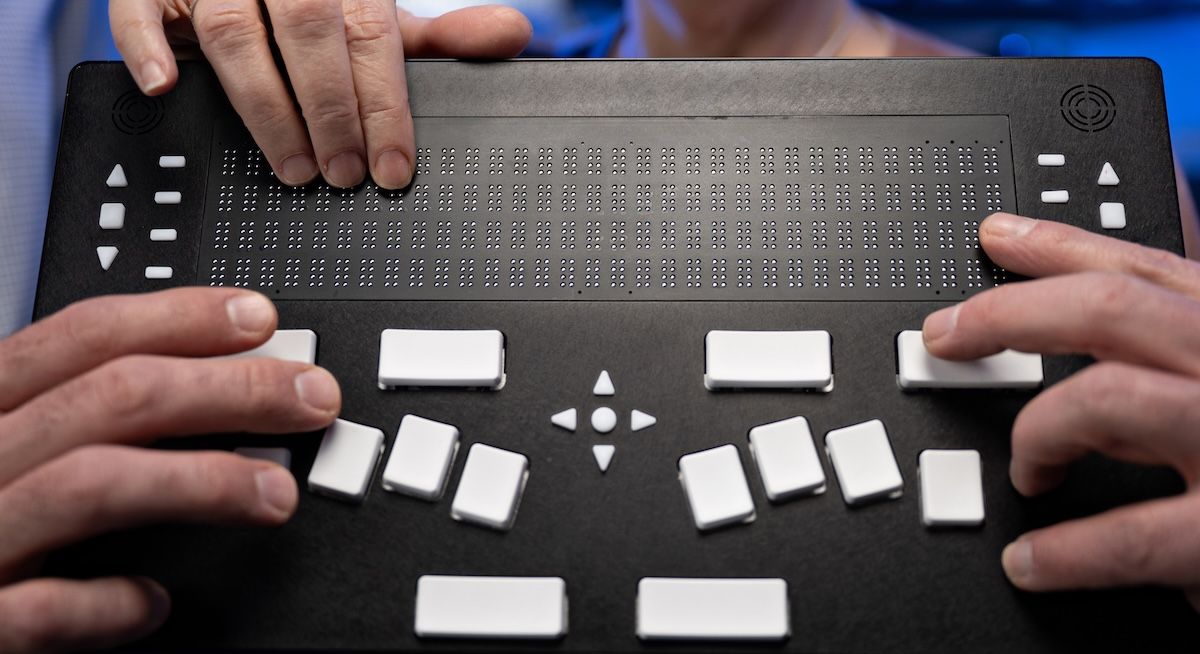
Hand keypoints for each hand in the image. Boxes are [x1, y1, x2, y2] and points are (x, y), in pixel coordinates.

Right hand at [0, 289, 340, 651]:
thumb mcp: (0, 443)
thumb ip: (67, 416)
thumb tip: (194, 385)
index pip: (78, 336)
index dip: (178, 319)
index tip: (259, 317)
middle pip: (109, 396)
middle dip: (228, 388)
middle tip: (311, 394)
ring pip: (88, 483)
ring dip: (198, 482)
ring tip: (276, 493)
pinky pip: (36, 610)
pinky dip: (101, 604)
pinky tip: (152, 604)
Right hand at [109, 0, 531, 188]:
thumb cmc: (309, 0)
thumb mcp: (374, 13)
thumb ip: (438, 36)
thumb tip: (513, 36)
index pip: (369, 30)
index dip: (385, 103)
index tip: (394, 168)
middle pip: (308, 29)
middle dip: (332, 112)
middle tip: (346, 177)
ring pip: (234, 30)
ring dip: (265, 105)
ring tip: (293, 168)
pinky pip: (138, 6)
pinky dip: (147, 45)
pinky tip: (168, 87)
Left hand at [922, 212, 1199, 609]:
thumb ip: (1186, 361)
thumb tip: (1093, 361)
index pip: (1149, 265)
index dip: (1061, 245)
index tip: (997, 237)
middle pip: (1112, 308)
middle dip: (1011, 312)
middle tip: (948, 333)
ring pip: (1109, 398)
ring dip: (1040, 431)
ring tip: (1026, 470)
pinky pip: (1137, 533)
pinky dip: (1068, 551)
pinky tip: (1034, 560)